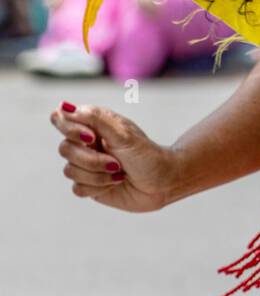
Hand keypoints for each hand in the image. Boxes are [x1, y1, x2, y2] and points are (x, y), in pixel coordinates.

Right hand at [51, 100, 178, 212]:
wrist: (163, 182)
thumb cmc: (147, 154)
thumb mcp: (123, 133)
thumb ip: (95, 118)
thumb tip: (65, 107)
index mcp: (93, 124)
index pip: (60, 118)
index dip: (69, 129)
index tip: (91, 137)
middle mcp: (86, 143)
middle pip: (65, 149)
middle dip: (92, 159)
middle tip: (116, 161)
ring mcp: (86, 165)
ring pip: (70, 171)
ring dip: (98, 174)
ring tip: (119, 172)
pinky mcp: (89, 185)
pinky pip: (77, 188)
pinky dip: (98, 187)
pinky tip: (115, 183)